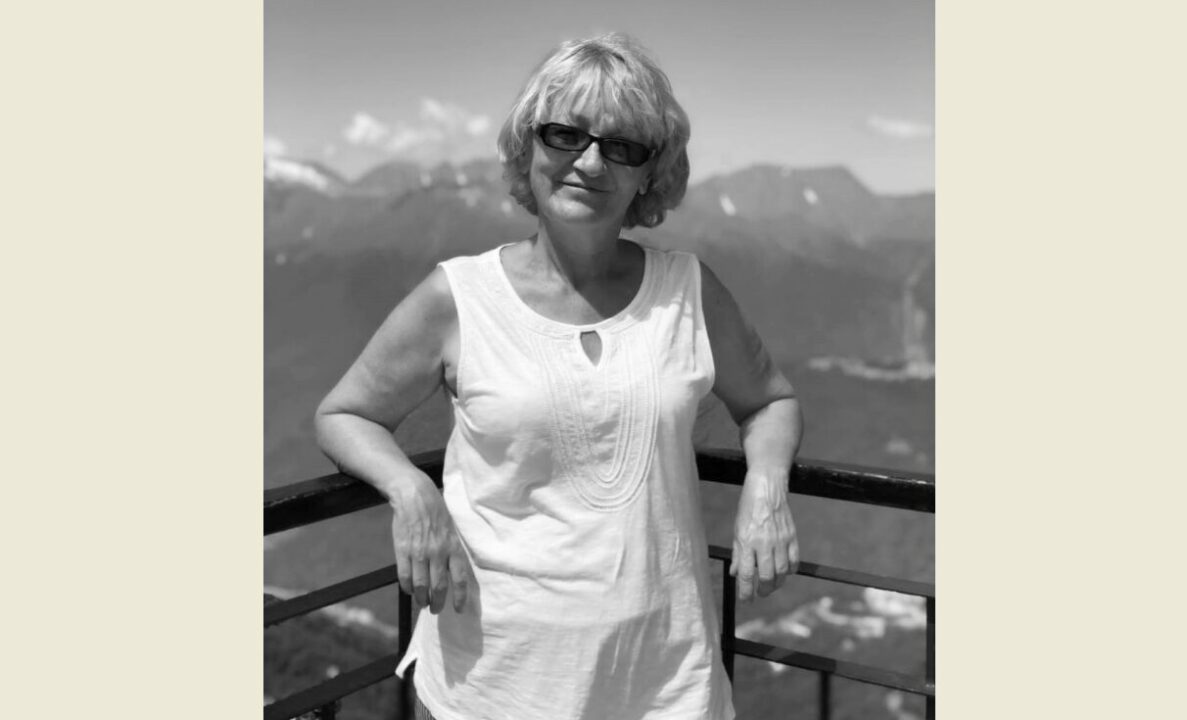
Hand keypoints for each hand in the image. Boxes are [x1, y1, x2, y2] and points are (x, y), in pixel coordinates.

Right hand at [389, 473, 472, 613]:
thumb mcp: (451, 531)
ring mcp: (419, 552)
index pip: (460, 578)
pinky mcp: (402, 550)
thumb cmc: (435, 512)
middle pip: (439, 587)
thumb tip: (453, 575)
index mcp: (453, 547)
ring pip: (420, 585)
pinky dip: (406, 587)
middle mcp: (438, 552)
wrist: (414, 495)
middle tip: (435, 609)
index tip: (459, 609)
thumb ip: (452, 552)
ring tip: (422, 603)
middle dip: (437, 603)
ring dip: (421, 598)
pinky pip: (404, 576)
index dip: (460, 597)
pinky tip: (408, 590)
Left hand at [730, 473, 798, 602]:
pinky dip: (790, 571)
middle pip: (767, 577)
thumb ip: (738, 554)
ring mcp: (780, 540)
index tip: (746, 600)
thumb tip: (736, 574)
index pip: (747, 574)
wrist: (767, 488)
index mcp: (747, 541)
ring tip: (771, 586)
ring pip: (782, 572)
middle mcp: (764, 543)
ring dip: (777, 584)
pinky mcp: (792, 537)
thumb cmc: (749, 508)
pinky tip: (784, 572)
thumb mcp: (737, 529)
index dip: (746, 591)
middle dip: (764, 590)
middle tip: (760, 593)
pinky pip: (794, 560)